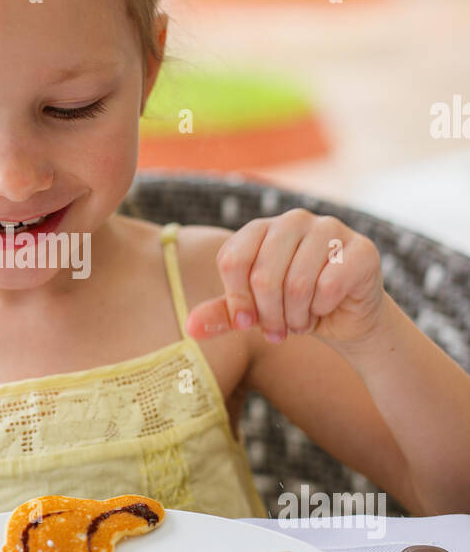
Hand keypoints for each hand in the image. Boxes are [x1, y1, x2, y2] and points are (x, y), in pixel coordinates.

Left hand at [184, 209, 385, 348]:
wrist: (347, 319)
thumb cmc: (294, 308)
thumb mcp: (253, 314)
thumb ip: (223, 315)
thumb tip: (190, 327)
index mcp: (263, 228)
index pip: (232, 260)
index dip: (236, 300)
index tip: (247, 321)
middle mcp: (295, 220)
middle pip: (263, 274)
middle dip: (268, 315)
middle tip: (278, 331)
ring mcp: (330, 229)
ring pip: (296, 283)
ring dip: (296, 316)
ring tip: (301, 321)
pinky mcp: (361, 249)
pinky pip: (328, 286)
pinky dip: (322, 309)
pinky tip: (325, 309)